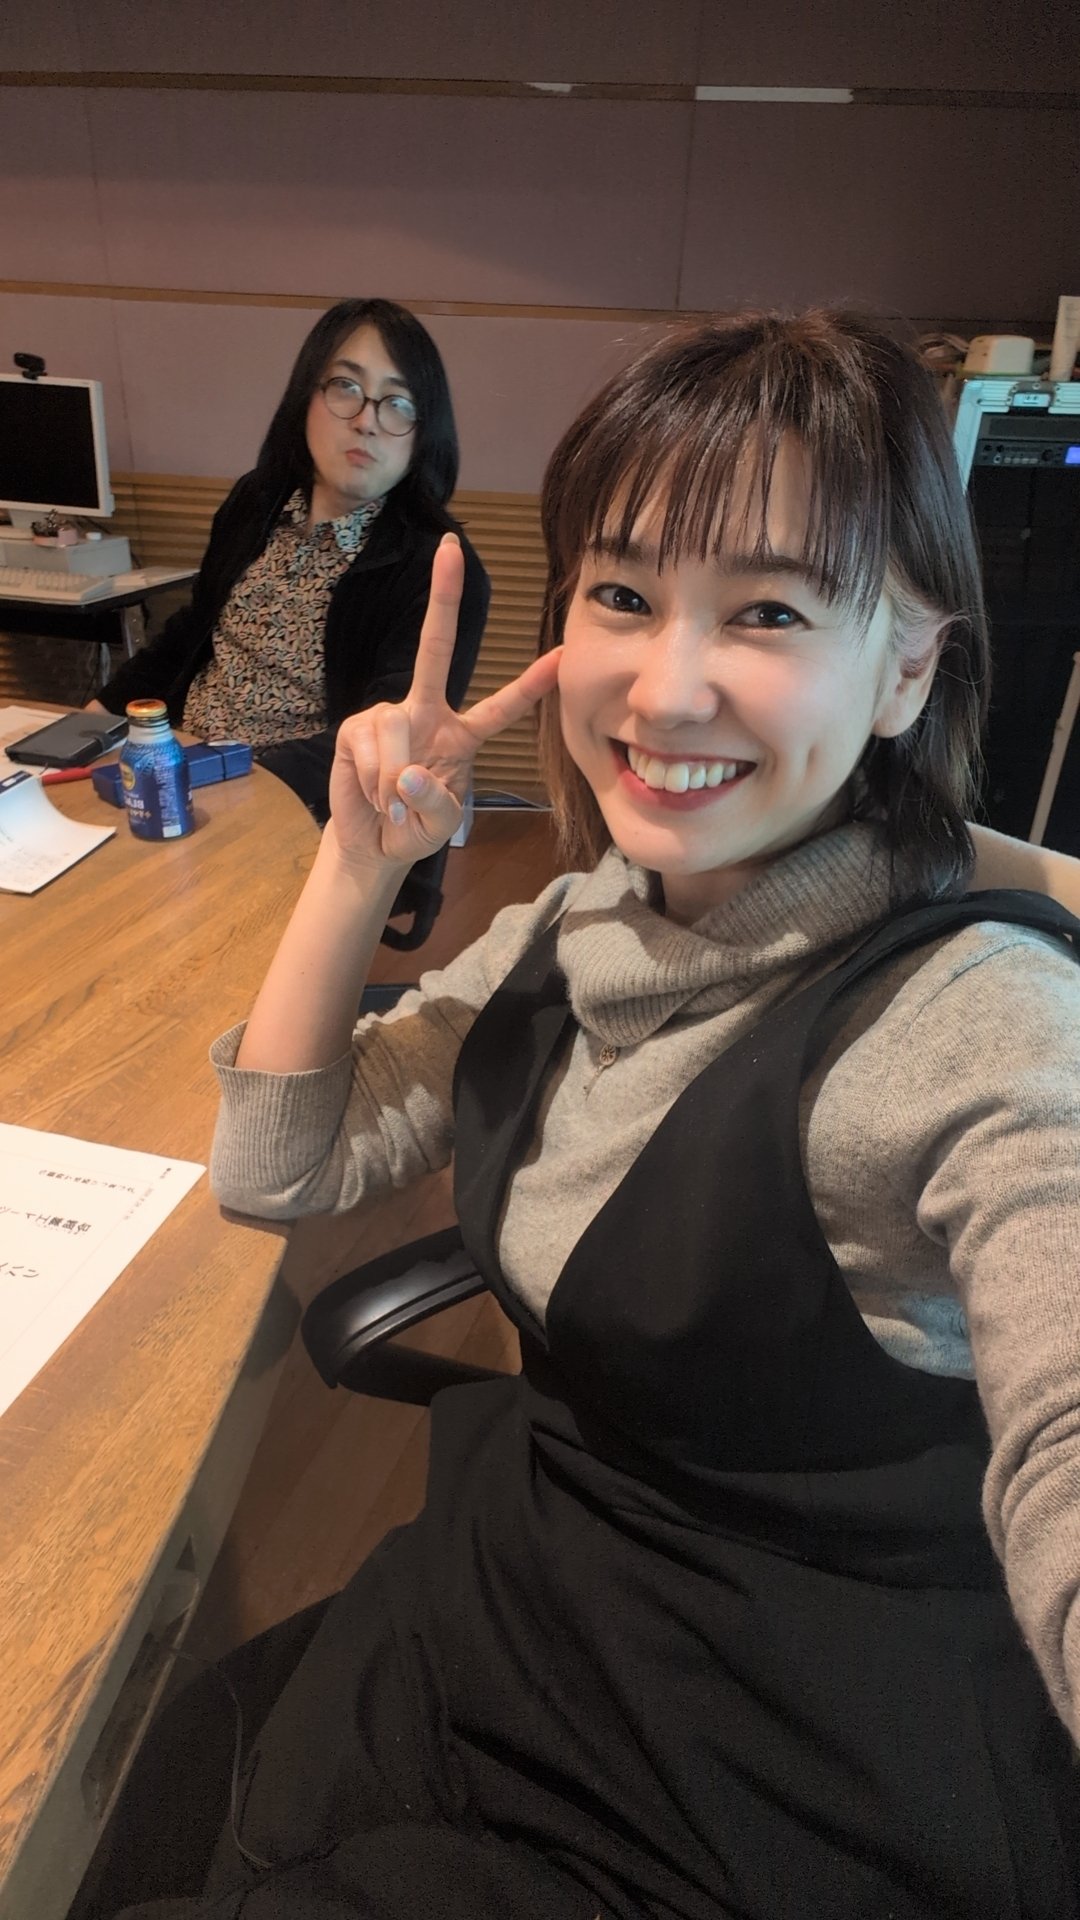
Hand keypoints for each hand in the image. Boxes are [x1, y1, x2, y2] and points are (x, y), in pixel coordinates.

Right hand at [329, 533, 560, 869]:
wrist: (373, 843)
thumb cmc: (415, 828)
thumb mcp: (440, 825)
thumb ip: (438, 802)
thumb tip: (409, 772)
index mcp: (462, 735)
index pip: (502, 708)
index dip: (531, 685)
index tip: (563, 655)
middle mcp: (427, 713)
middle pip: (437, 648)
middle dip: (443, 596)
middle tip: (452, 546)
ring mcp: (390, 716)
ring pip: (396, 726)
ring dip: (394, 779)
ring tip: (393, 802)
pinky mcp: (356, 728)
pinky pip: (369, 747)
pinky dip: (372, 781)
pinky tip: (373, 794)